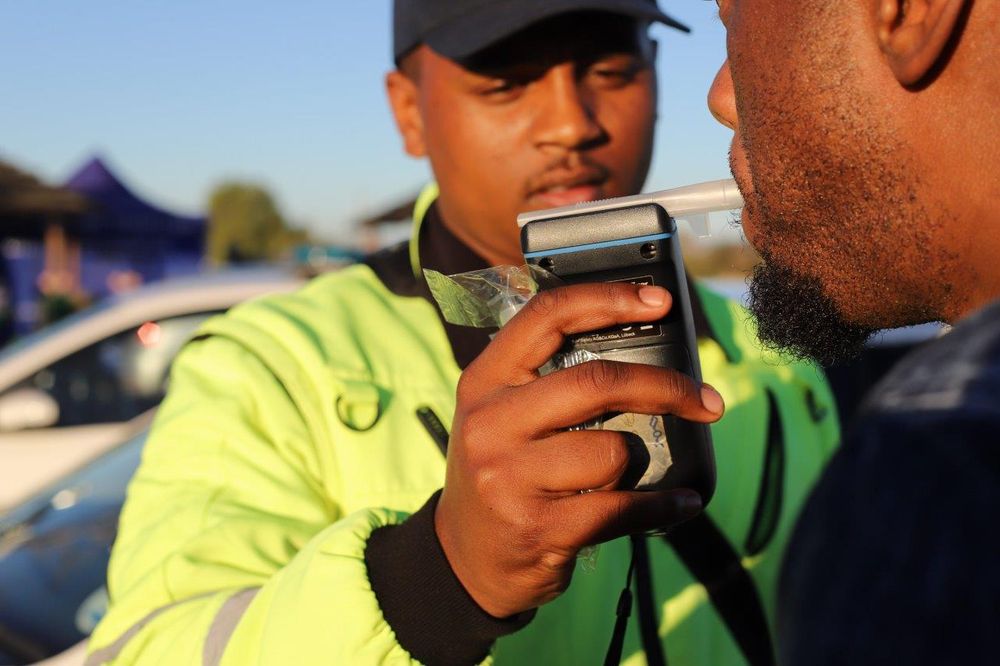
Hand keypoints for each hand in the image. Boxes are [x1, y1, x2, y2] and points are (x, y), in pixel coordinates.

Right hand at [435, 282, 724, 617]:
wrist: (466, 558)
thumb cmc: (502, 473)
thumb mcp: (500, 416)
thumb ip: (546, 381)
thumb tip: (641, 355)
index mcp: (484, 382)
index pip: (546, 317)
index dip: (607, 300)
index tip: (658, 301)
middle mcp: (490, 424)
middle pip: (594, 382)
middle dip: (664, 387)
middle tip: (705, 400)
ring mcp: (509, 478)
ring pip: (612, 451)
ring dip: (637, 463)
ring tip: (630, 474)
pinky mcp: (538, 527)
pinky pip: (621, 507)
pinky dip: (661, 505)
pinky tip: (679, 501)